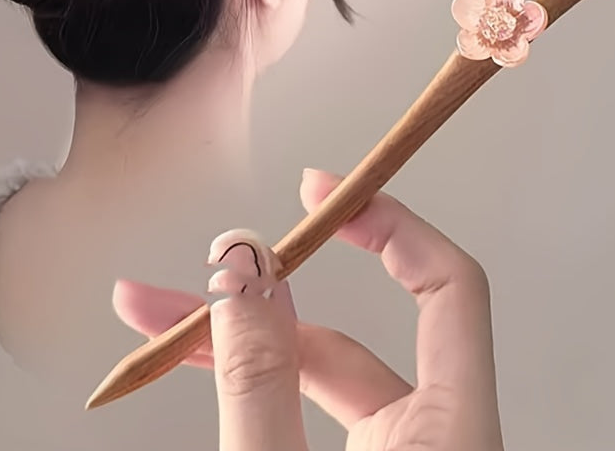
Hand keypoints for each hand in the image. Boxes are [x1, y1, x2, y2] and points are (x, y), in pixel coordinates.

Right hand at [114, 169, 504, 449]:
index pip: (449, 285)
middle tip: (208, 263)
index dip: (392, 222)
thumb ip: (262, 383)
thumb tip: (243, 270)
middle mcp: (435, 443)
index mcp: (453, 435)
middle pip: (354, 337)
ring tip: (161, 322)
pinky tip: (200, 367)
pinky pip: (306, 417)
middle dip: (263, 298)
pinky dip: (253, 390)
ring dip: (239, 345)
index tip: (327, 189)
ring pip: (318, 380)